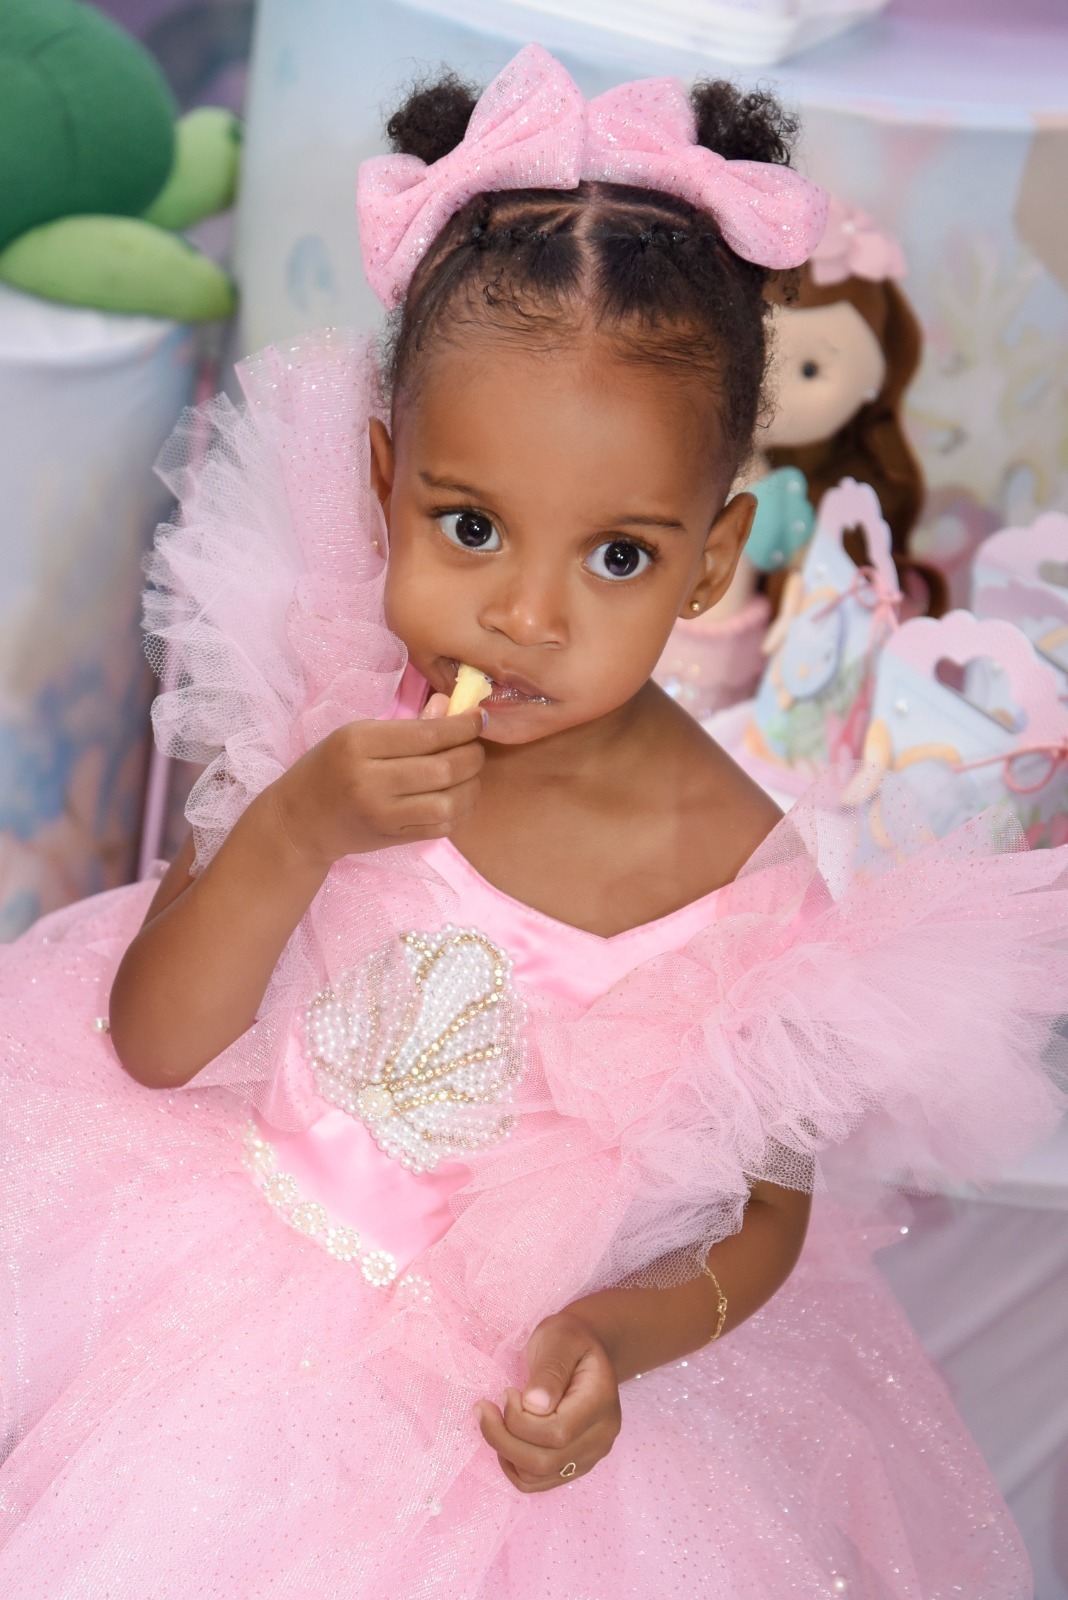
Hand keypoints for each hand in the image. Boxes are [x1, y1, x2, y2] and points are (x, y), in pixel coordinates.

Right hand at [269, 696, 484, 867]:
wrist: (299, 821)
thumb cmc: (329, 768)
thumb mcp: (357, 735)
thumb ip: (407, 726)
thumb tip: (452, 709)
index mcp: (359, 743)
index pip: (426, 734)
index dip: (462, 726)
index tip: (478, 718)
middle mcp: (370, 780)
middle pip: (444, 768)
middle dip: (472, 755)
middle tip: (476, 746)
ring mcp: (382, 814)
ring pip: (449, 802)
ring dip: (472, 786)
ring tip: (470, 773)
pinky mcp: (392, 838)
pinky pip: (442, 827)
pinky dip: (461, 811)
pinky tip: (459, 797)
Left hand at [476, 1312, 621, 1493]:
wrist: (586, 1350)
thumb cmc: (570, 1339)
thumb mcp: (560, 1339)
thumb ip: (550, 1369)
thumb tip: (534, 1405)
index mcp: (601, 1403)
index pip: (557, 1433)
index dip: (521, 1421)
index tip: (507, 1392)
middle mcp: (601, 1437)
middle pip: (545, 1461)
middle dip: (503, 1439)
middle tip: (484, 1408)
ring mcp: (589, 1456)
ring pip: (538, 1476)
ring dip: (505, 1452)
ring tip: (494, 1419)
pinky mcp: (573, 1465)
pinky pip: (537, 1482)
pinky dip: (513, 1465)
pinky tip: (505, 1437)